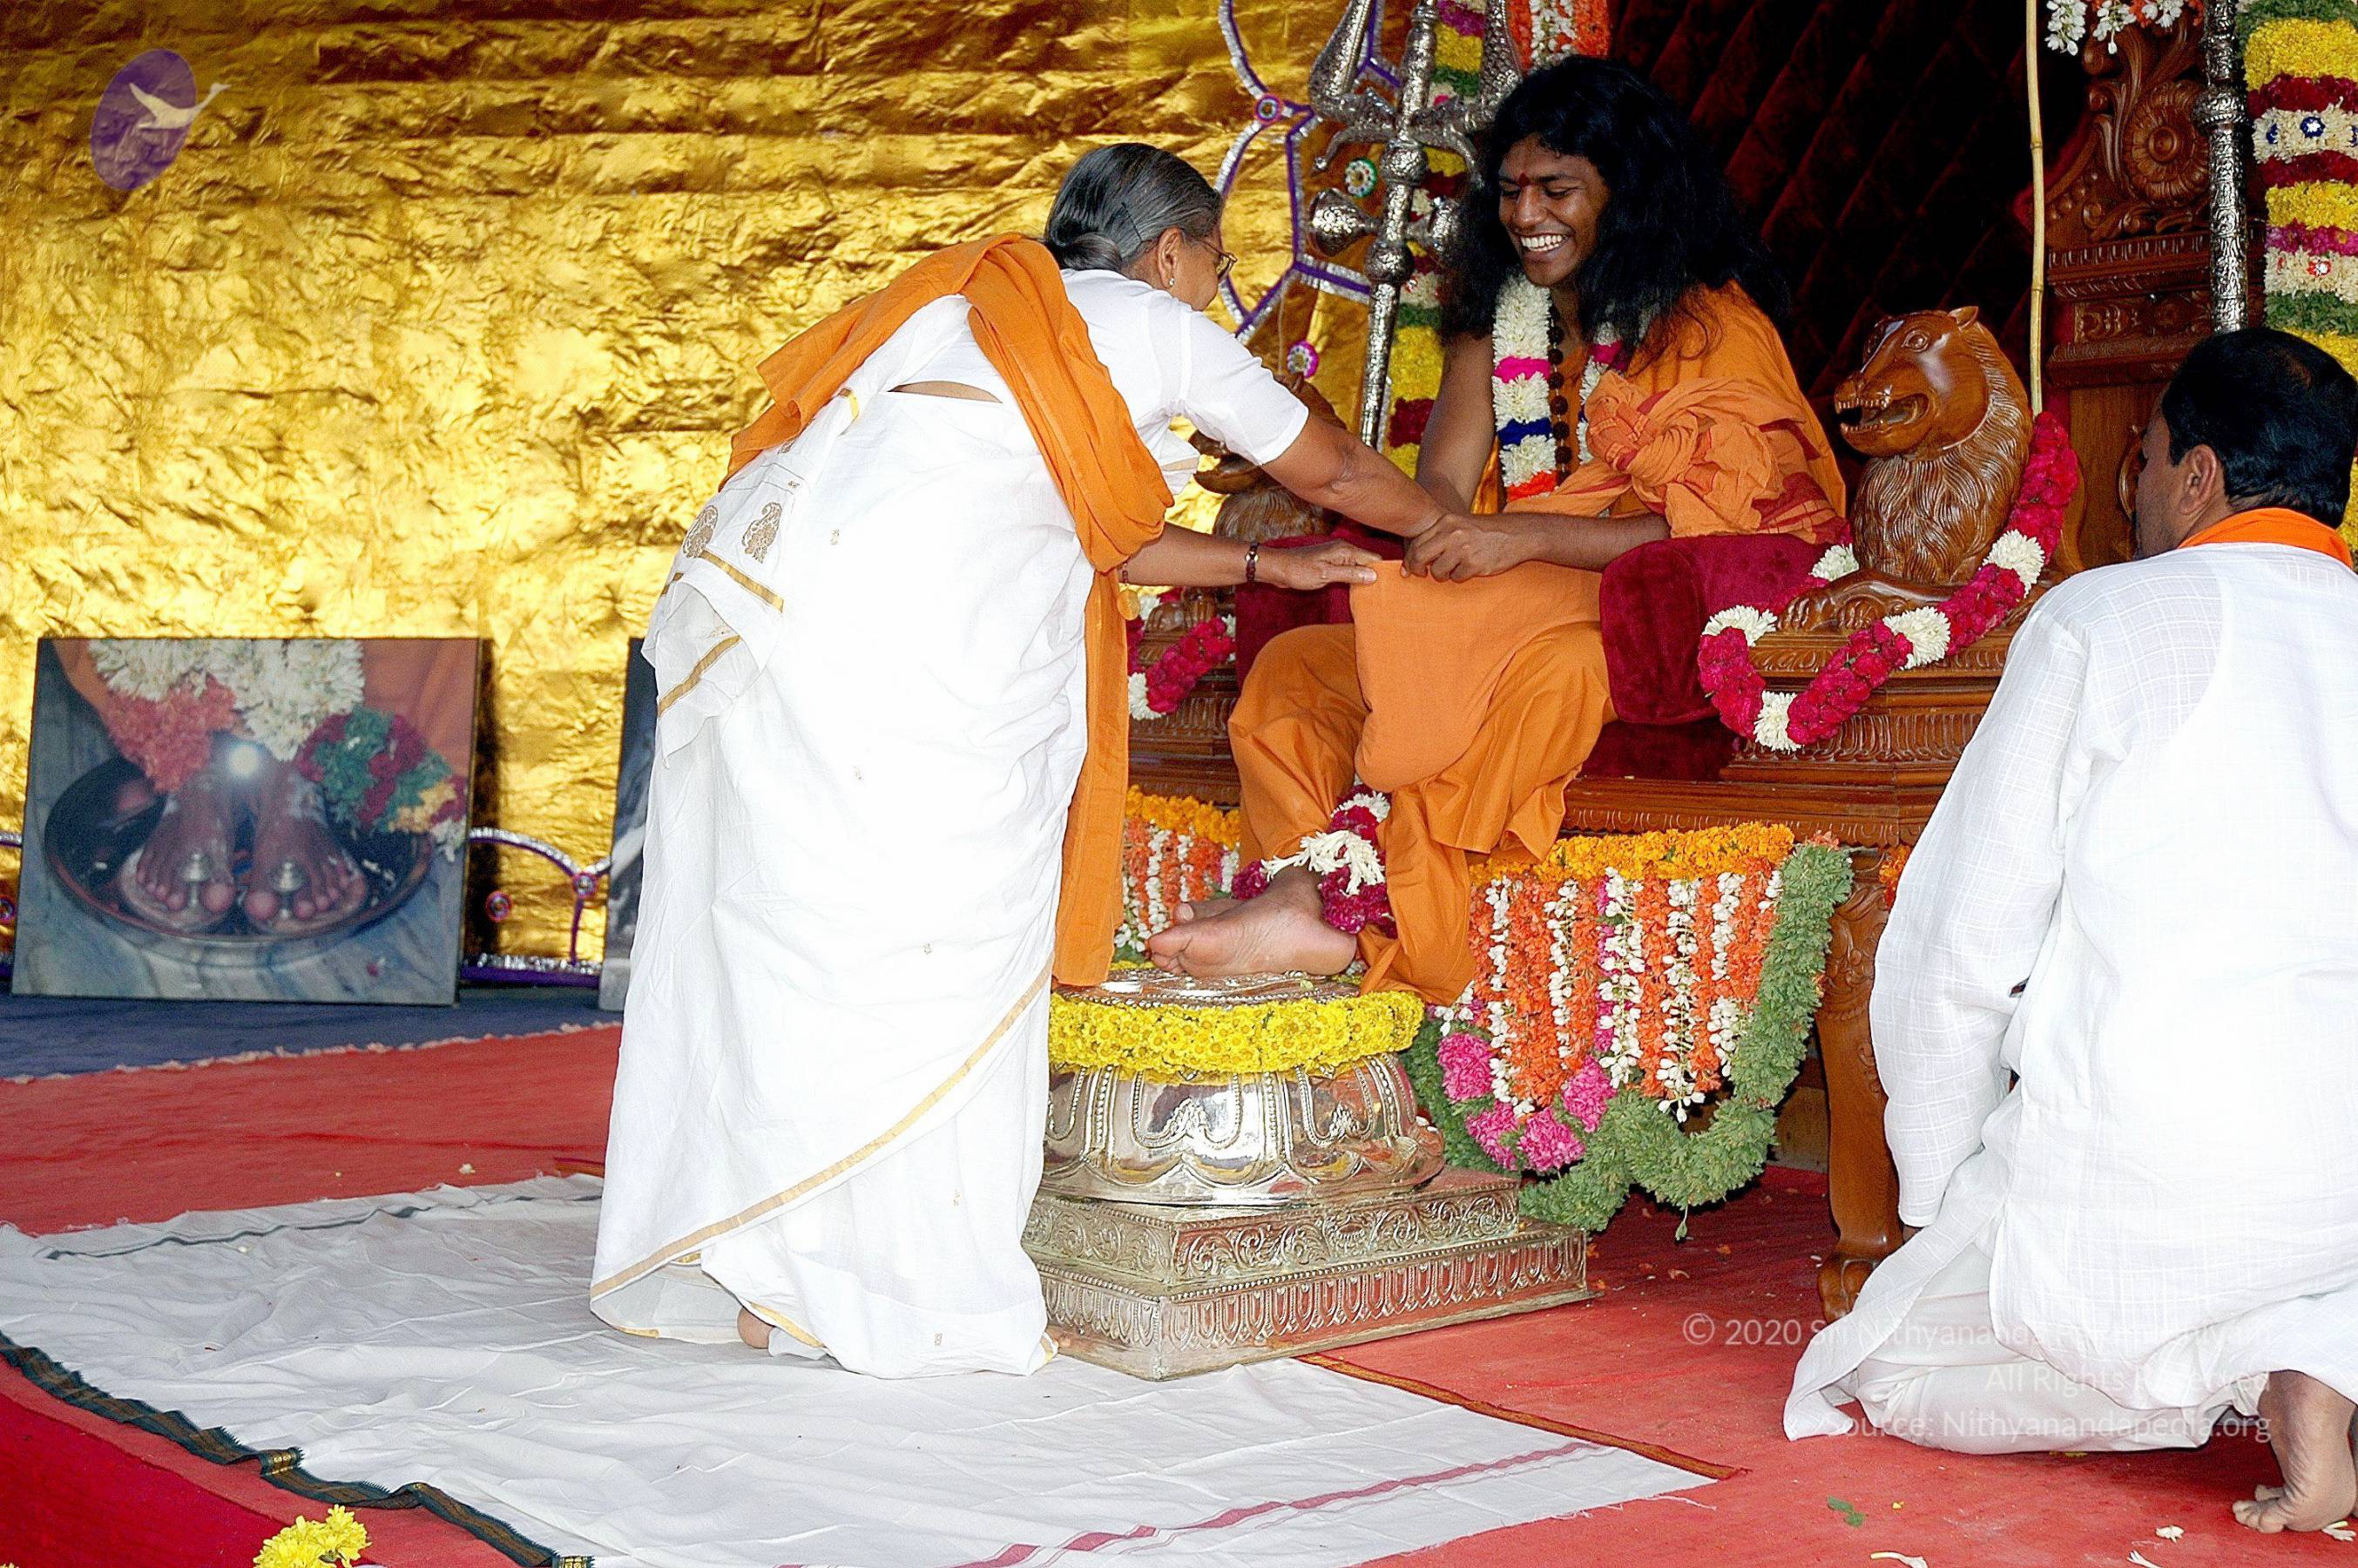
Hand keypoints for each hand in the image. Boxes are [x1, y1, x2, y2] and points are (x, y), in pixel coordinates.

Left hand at [1258, 538, 1381, 591]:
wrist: (1277, 568)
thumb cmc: (1298, 571)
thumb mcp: (1325, 575)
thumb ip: (1349, 575)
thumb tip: (1373, 576)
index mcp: (1345, 550)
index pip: (1373, 559)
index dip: (1383, 572)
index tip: (1392, 586)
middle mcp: (1343, 551)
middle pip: (1368, 563)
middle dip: (1376, 576)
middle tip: (1386, 593)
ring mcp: (1337, 557)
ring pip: (1359, 567)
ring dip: (1365, 578)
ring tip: (1376, 594)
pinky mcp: (1330, 564)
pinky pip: (1349, 570)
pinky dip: (1355, 578)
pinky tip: (1359, 589)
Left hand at [1403, 513, 1536, 579]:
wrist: (1517, 534)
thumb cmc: (1485, 532)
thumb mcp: (1460, 525)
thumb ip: (1438, 538)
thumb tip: (1411, 561)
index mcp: (1446, 522)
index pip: (1416, 543)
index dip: (1410, 559)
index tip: (1409, 569)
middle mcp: (1452, 533)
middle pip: (1420, 556)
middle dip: (1418, 570)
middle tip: (1423, 575)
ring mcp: (1463, 548)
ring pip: (1437, 571)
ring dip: (1443, 575)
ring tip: (1454, 568)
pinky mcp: (1474, 563)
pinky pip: (1456, 578)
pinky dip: (1461, 577)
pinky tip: (1471, 568)